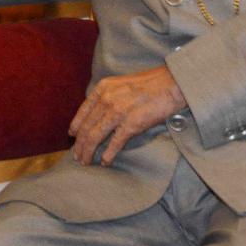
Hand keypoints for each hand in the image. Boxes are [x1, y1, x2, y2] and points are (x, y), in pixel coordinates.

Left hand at [68, 66, 185, 166]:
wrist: (172, 84)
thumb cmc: (151, 84)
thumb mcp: (122, 83)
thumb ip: (108, 96)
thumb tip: (99, 112)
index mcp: (103, 88)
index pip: (83, 111)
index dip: (76, 126)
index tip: (72, 136)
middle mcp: (107, 99)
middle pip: (87, 127)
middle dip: (80, 145)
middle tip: (78, 156)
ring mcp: (118, 111)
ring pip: (95, 136)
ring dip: (88, 152)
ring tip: (86, 162)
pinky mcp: (131, 123)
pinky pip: (114, 143)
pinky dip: (108, 154)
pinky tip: (105, 162)